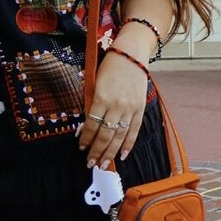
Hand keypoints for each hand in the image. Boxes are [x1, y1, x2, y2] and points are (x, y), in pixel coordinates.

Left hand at [79, 49, 148, 168]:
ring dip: (110, 153)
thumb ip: (91, 103)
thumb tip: (86, 126)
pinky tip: (121, 155)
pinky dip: (128, 144)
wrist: (131, 55)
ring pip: (119, 136)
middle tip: (90, 163)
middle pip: (105, 134)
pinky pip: (134, 131)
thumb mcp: (95, 83)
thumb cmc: (108, 67)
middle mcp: (116, 105)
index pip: (92, 124)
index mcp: (101, 97)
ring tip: (103, 164)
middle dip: (97, 151)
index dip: (86, 138)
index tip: (81, 147)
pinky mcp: (140, 109)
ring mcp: (130, 108)